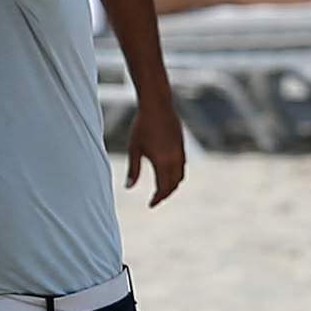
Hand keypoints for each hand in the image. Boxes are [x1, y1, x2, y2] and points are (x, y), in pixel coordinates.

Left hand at [125, 91, 186, 205]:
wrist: (158, 106)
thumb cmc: (142, 126)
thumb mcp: (134, 149)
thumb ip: (133, 170)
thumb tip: (128, 187)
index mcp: (162, 162)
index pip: (163, 188)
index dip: (157, 199)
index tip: (150, 205)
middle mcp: (175, 159)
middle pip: (173, 185)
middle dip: (165, 194)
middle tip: (155, 200)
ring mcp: (181, 152)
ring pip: (180, 176)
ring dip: (172, 185)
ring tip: (160, 189)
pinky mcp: (182, 146)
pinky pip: (182, 166)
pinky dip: (176, 174)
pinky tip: (166, 173)